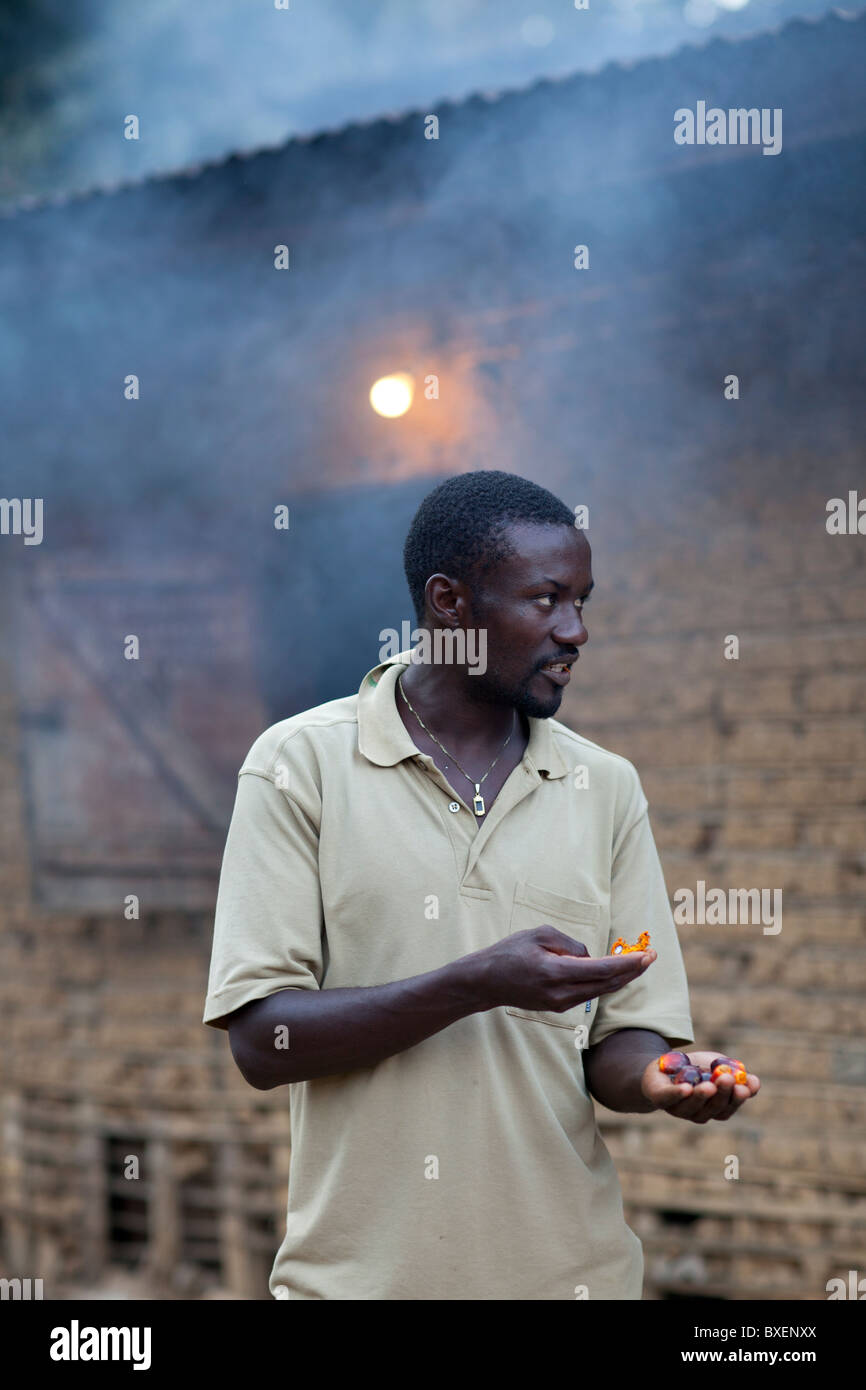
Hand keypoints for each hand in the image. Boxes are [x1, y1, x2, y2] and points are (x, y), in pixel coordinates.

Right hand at [470, 925, 655, 1012]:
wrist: (485, 982)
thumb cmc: (509, 952)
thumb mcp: (539, 935)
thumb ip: (570, 943)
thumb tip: (590, 956)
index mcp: (556, 972)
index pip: (602, 969)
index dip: (628, 963)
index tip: (647, 955)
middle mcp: (562, 993)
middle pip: (607, 984)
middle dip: (632, 971)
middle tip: (651, 956)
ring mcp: (560, 1004)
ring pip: (600, 991)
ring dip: (621, 978)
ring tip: (638, 963)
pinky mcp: (558, 1007)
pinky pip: (588, 994)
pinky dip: (604, 982)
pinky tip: (614, 972)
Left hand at [641, 1049, 760, 1122]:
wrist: (662, 1066)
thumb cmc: (695, 1069)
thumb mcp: (718, 1067)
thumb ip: (735, 1074)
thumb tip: (754, 1082)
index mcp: (713, 1108)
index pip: (728, 1108)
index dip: (737, 1100)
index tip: (744, 1088)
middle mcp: (697, 1113)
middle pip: (712, 1108)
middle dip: (721, 1094)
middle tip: (728, 1078)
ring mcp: (678, 1108)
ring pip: (692, 1106)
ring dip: (702, 1096)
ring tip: (709, 1085)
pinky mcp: (660, 1097)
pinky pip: (668, 1098)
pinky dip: (677, 1094)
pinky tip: (686, 1088)